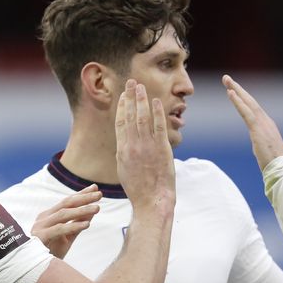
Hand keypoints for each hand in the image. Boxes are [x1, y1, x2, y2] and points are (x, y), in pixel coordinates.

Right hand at [31, 184, 101, 258]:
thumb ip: (78, 223)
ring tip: (97, 208)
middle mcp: (44, 218)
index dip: (81, 193)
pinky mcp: (41, 237)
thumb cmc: (51, 252)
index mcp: (49, 216)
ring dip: (81, 210)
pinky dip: (73, 226)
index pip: (67, 201)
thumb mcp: (68, 236)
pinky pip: (59, 229)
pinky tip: (87, 224)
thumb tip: (93, 210)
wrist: (35, 270)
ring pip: (63, 214)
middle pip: (66, 203)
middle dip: (83, 198)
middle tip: (99, 194)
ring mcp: (41, 226)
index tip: (95, 187)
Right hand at [114, 79, 175, 210]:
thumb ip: (124, 152)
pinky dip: (157, 113)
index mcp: (122, 150)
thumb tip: (125, 142)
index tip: (123, 96)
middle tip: (131, 82)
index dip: (122, 107)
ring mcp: (147, 146)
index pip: (120, 123)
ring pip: (143, 118)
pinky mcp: (161, 149)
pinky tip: (156, 101)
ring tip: (141, 87)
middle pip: (130, 116)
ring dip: (141, 100)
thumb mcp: (124, 169)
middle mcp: (132, 145)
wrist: (151, 200)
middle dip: (130, 97)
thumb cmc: (138, 188)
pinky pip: (158, 127)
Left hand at [222, 74, 282, 170]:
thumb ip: (261, 142)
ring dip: (236, 90)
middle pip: (250, 101)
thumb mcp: (265, 149)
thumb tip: (259, 144)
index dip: (242, 97)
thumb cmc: (274, 164)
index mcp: (267, 125)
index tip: (232, 88)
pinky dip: (238, 102)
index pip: (252, 107)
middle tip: (226, 78)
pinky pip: (246, 112)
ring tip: (227, 80)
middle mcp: (266, 121)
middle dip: (238, 88)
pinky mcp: (258, 130)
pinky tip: (230, 93)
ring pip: (248, 103)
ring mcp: (263, 124)